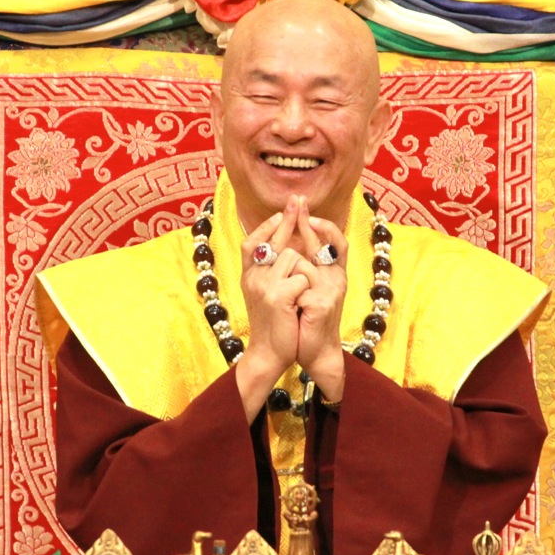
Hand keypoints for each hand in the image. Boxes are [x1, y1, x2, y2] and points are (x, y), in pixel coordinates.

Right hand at [235, 199, 308, 420]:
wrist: (268, 354)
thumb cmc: (274, 325)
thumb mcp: (267, 295)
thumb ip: (270, 272)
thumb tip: (285, 247)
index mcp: (249, 277)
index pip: (252, 243)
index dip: (267, 226)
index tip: (282, 212)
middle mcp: (252, 278)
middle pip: (273, 241)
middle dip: (288, 220)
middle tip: (298, 200)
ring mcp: (263, 286)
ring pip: (291, 257)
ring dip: (302, 271)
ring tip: (297, 296)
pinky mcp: (277, 296)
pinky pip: (301, 277)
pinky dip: (306, 288)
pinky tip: (300, 304)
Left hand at [294, 198, 347, 400]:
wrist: (312, 351)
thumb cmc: (306, 321)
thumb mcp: (304, 289)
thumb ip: (301, 267)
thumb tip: (286, 239)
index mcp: (333, 274)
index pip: (335, 241)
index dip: (324, 225)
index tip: (306, 211)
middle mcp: (337, 278)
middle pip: (323, 242)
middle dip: (306, 221)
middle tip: (297, 200)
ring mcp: (331, 290)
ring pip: (300, 263)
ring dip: (287, 276)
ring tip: (289, 295)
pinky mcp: (322, 302)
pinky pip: (296, 283)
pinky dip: (288, 292)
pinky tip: (292, 306)